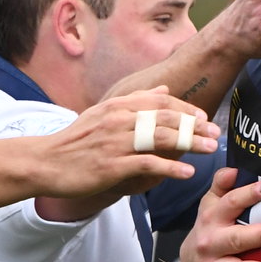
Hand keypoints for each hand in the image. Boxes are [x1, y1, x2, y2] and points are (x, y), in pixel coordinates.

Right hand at [34, 90, 220, 198]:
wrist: (45, 162)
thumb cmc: (76, 140)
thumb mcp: (104, 113)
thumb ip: (136, 101)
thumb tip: (164, 89)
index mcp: (119, 106)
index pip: (161, 102)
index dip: (187, 109)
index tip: (204, 118)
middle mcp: (120, 120)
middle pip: (167, 119)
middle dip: (196, 125)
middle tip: (216, 133)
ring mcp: (116, 143)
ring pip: (162, 139)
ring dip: (190, 143)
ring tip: (210, 149)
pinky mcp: (112, 166)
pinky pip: (147, 165)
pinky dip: (170, 168)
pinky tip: (187, 172)